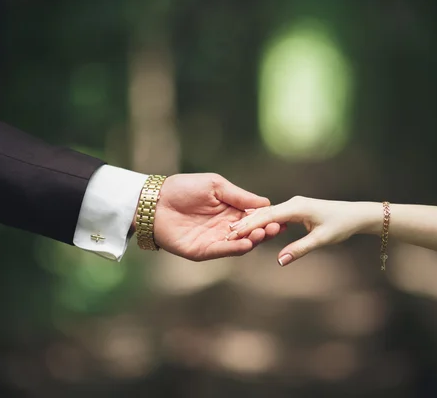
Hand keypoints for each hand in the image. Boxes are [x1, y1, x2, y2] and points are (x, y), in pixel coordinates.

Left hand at [154, 173, 281, 260]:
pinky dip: (236, 249)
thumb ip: (239, 196)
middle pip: (250, 232)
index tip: (281, 218)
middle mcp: (226, 227)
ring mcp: (215, 240)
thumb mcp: (215, 186)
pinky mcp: (203, 251)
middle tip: (276, 227)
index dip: (268, 218)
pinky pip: (223, 251)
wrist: (154, 201)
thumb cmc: (183, 188)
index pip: (254, 217)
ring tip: (263, 233)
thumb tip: (265, 203)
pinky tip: (247, 244)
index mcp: (230, 210)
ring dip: (253, 240)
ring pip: (239, 243)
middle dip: (264, 230)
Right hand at [228, 196, 381, 265]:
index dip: (249, 226)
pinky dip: (262, 221)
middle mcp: (293, 203)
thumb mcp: (321, 240)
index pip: (267, 216)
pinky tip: (252, 228)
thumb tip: (279, 261)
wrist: (355, 215)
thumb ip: (299, 249)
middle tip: (226, 233)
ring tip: (233, 231)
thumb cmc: (340, 225)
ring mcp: (294, 205)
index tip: (232, 234)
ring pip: (268, 213)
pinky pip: (275, 215)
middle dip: (245, 223)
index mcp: (297, 207)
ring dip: (252, 222)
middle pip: (263, 213)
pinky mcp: (296, 209)